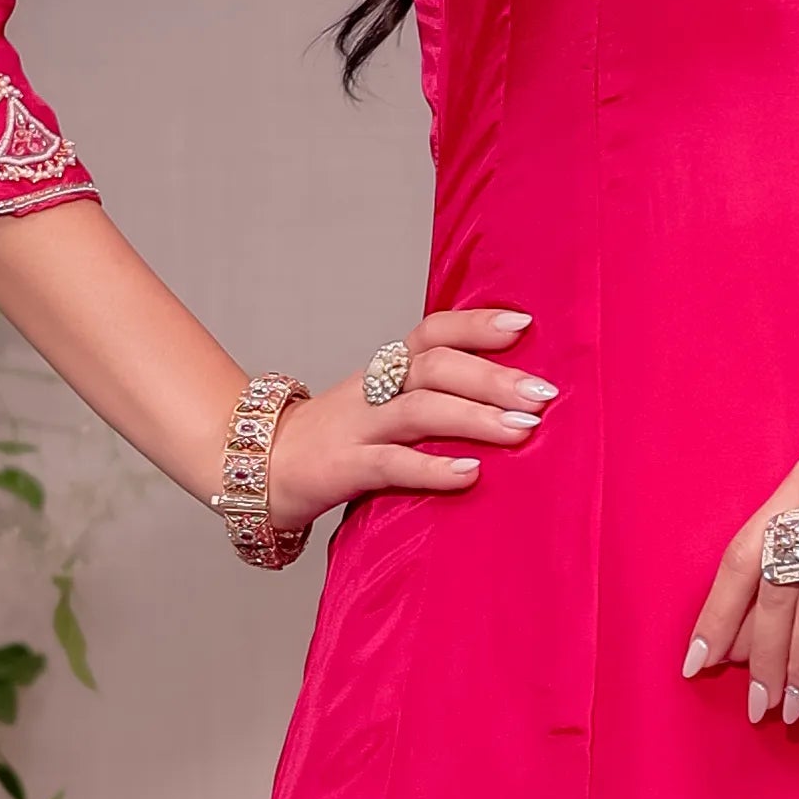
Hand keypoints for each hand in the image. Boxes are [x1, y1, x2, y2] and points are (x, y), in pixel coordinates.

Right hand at [263, 308, 552, 533]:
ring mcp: (356, 427)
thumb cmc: (336, 442)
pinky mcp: (343, 468)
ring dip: (475, 417)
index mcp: (384, 372)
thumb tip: (507, 404)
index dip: (476, 324)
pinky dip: (432, 468)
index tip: (525, 325)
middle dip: (493, 377)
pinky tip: (469, 474)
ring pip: (419, 410)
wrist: (255, 467)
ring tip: (522, 430)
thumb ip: (430, 401)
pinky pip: (391, 464)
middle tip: (544, 394)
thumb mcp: (381, 410)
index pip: (432, 333)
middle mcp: (372, 390)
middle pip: (435, 367)